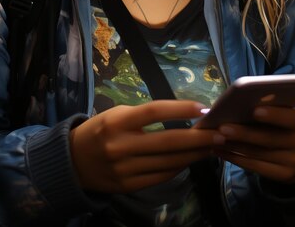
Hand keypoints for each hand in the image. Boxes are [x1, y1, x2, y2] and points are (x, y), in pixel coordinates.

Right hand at [70, 100, 224, 192]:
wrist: (72, 161)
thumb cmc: (100, 130)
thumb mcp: (117, 115)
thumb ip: (145, 116)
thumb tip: (184, 115)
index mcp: (117, 121)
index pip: (154, 112)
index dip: (180, 109)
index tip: (203, 108)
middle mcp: (121, 146)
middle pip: (168, 141)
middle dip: (198, 138)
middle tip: (221, 133)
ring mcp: (125, 169)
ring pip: (169, 162)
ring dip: (194, 154)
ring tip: (213, 146)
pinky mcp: (129, 186)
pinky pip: (161, 177)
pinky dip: (180, 167)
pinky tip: (192, 159)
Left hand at [213, 106, 294, 183]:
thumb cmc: (284, 126)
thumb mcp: (283, 116)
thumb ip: (269, 109)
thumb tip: (239, 101)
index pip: (289, 118)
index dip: (273, 115)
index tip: (254, 110)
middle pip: (269, 139)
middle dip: (243, 133)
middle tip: (222, 128)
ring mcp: (292, 163)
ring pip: (258, 154)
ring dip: (233, 146)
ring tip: (215, 138)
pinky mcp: (282, 176)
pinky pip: (255, 167)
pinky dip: (235, 158)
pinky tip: (220, 151)